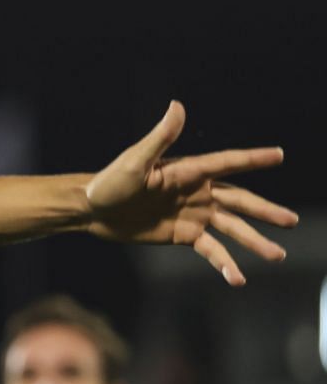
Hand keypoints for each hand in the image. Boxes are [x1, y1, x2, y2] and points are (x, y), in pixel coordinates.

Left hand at [84, 101, 295, 284]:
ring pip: (231, 228)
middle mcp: (197, 191)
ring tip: (277, 255)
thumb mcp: (135, 160)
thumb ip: (160, 137)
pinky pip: (210, 249)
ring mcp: (192, 214)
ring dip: (254, 241)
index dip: (253, 159)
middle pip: (240, 201)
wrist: (91, 210)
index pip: (228, 163)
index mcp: (189, 170)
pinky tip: (237, 278)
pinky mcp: (182, 235)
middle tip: (292, 221)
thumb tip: (177, 105)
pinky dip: (224, 263)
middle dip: (266, 211)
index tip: (280, 155)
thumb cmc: (109, 181)